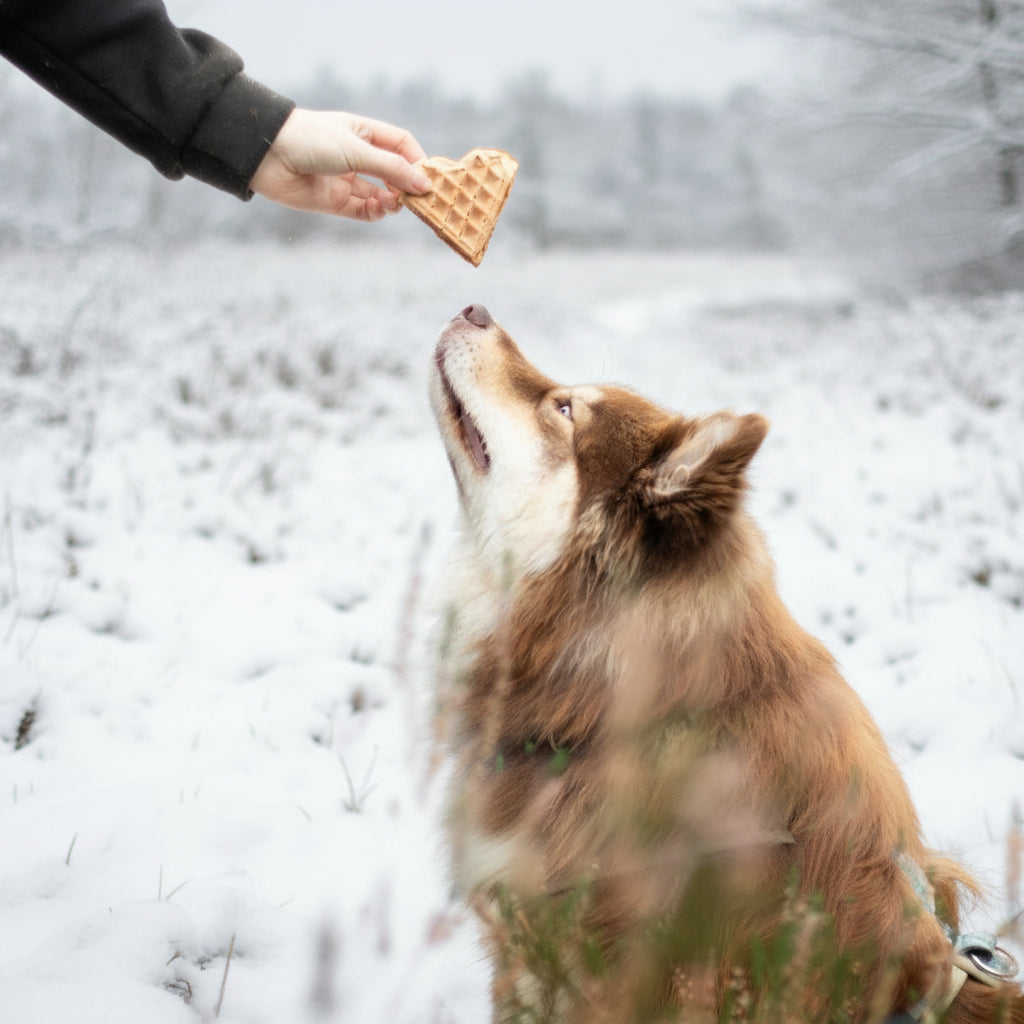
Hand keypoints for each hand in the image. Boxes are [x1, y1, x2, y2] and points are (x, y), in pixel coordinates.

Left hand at [250, 109, 430, 220]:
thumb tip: (424, 184)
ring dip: (392, 201)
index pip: (401, 145)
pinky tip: (380, 209)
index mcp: (364, 133)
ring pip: (381, 195)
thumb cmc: (310, 140)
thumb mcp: (357, 150)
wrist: (267, 156)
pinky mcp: (335, 202)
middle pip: (394, 173)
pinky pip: (364, 210)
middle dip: (407, 185)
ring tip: (396, 204)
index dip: (417, 160)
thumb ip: (392, 169)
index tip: (429, 177)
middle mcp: (357, 156)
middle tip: (418, 198)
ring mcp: (347, 180)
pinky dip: (375, 212)